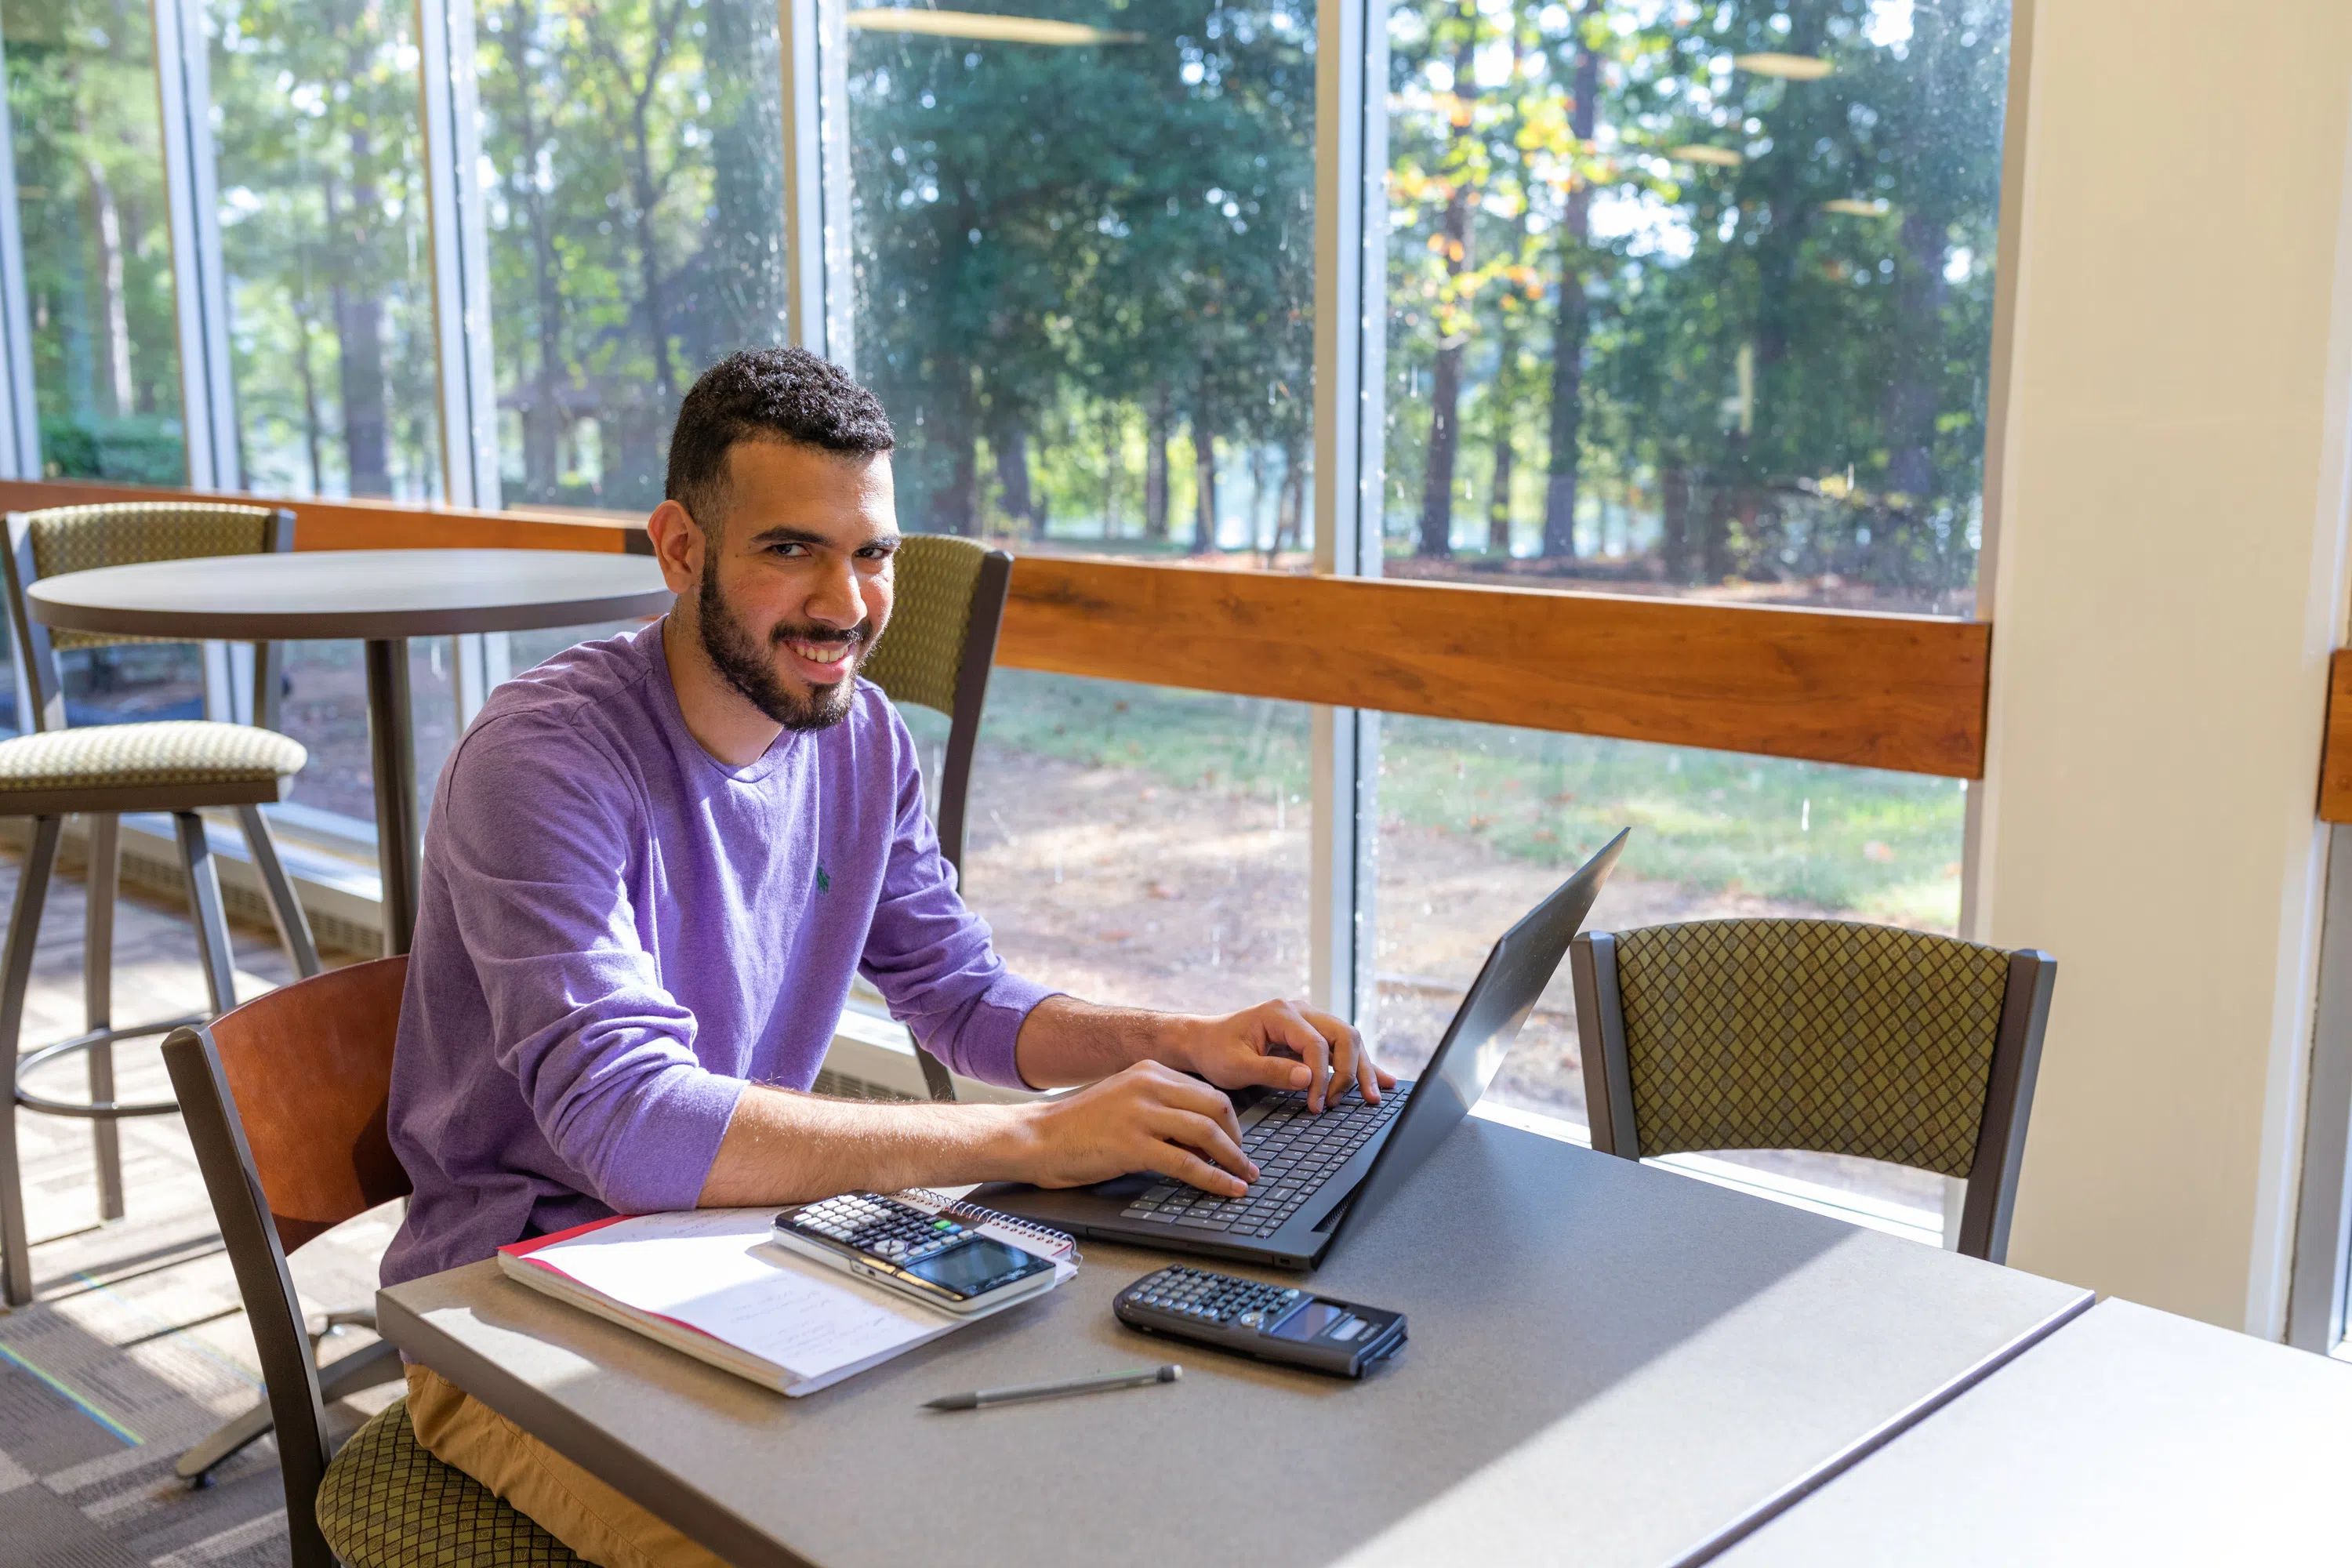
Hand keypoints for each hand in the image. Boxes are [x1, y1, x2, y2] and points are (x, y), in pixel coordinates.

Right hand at [1007, 1061, 1258, 1196]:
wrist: (1037, 1138)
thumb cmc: (1078, 1126)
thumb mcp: (1125, 1102)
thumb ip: (1161, 1109)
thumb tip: (1201, 1138)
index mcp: (1149, 1070)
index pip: (1207, 1090)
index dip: (1230, 1120)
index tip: (1238, 1142)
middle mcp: (1149, 1085)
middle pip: (1216, 1106)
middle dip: (1238, 1138)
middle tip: (1245, 1162)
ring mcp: (1140, 1113)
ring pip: (1207, 1132)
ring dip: (1233, 1159)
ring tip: (1244, 1178)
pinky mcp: (1132, 1144)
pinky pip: (1186, 1162)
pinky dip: (1214, 1178)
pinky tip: (1227, 1189)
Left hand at [1178, 999, 1394, 1112]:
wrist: (1203, 1041)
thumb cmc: (1216, 1051)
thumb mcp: (1236, 1066)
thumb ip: (1272, 1072)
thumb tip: (1308, 1079)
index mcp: (1280, 1014)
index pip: (1317, 1044)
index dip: (1321, 1076)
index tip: (1315, 1104)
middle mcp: (1300, 1011)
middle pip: (1343, 1035)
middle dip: (1350, 1071)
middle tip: (1339, 1102)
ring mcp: (1308, 1020)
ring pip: (1349, 1039)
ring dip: (1361, 1069)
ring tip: (1372, 1098)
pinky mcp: (1311, 1034)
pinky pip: (1342, 1047)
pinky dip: (1361, 1064)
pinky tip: (1383, 1080)